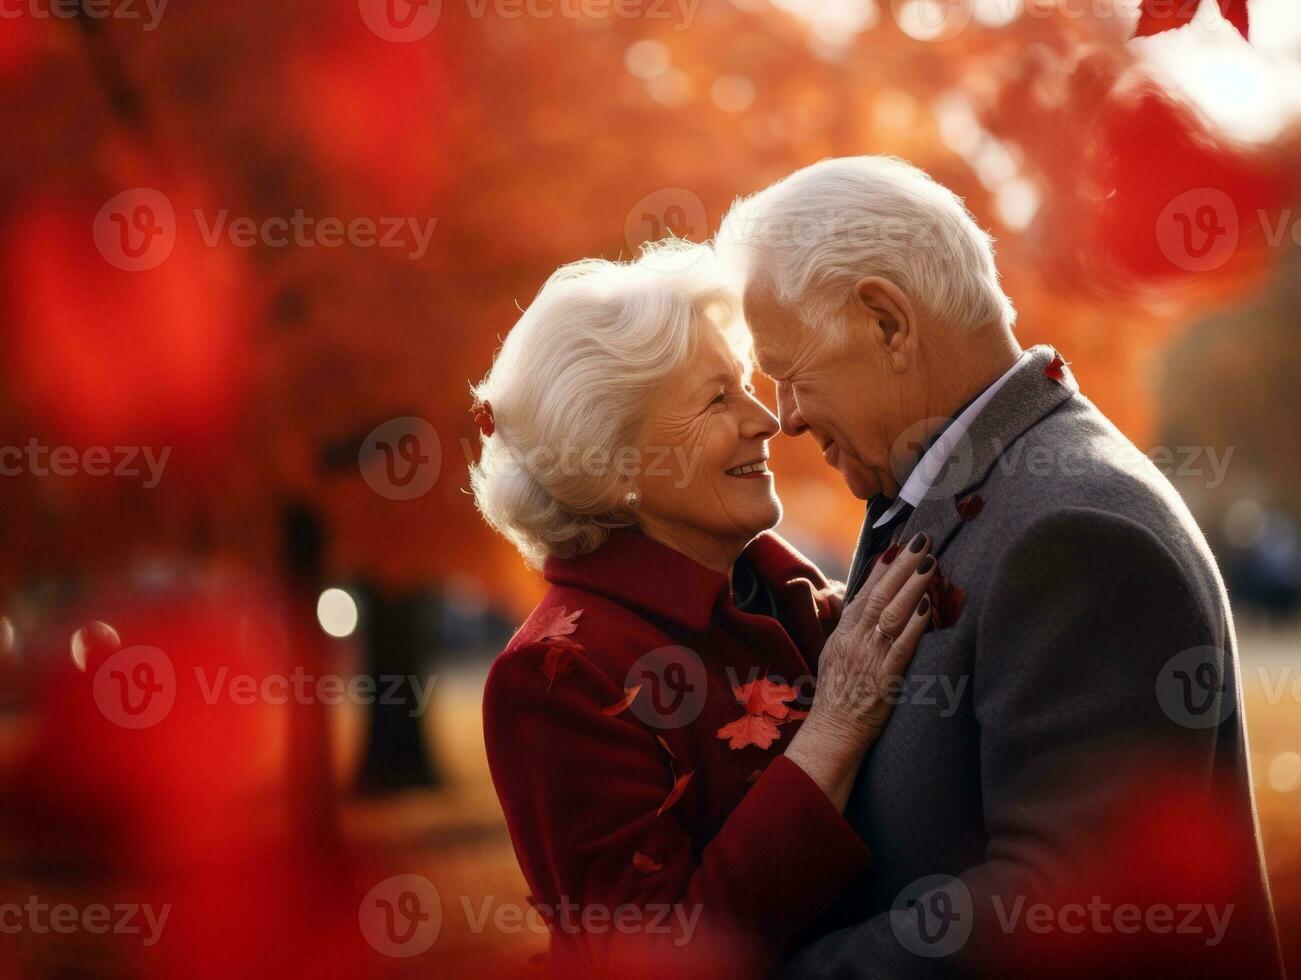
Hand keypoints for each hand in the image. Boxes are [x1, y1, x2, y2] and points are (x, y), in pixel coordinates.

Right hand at [785, 533, 935, 808]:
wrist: (832, 732)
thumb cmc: (836, 696)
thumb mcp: (835, 655)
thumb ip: (850, 629)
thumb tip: (863, 604)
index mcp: (843, 633)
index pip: (863, 593)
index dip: (882, 568)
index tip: (898, 545)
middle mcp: (854, 640)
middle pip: (879, 595)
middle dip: (901, 566)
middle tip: (920, 541)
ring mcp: (869, 658)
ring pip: (891, 614)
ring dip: (912, 586)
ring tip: (929, 563)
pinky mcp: (884, 678)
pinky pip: (901, 647)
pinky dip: (914, 626)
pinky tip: (927, 607)